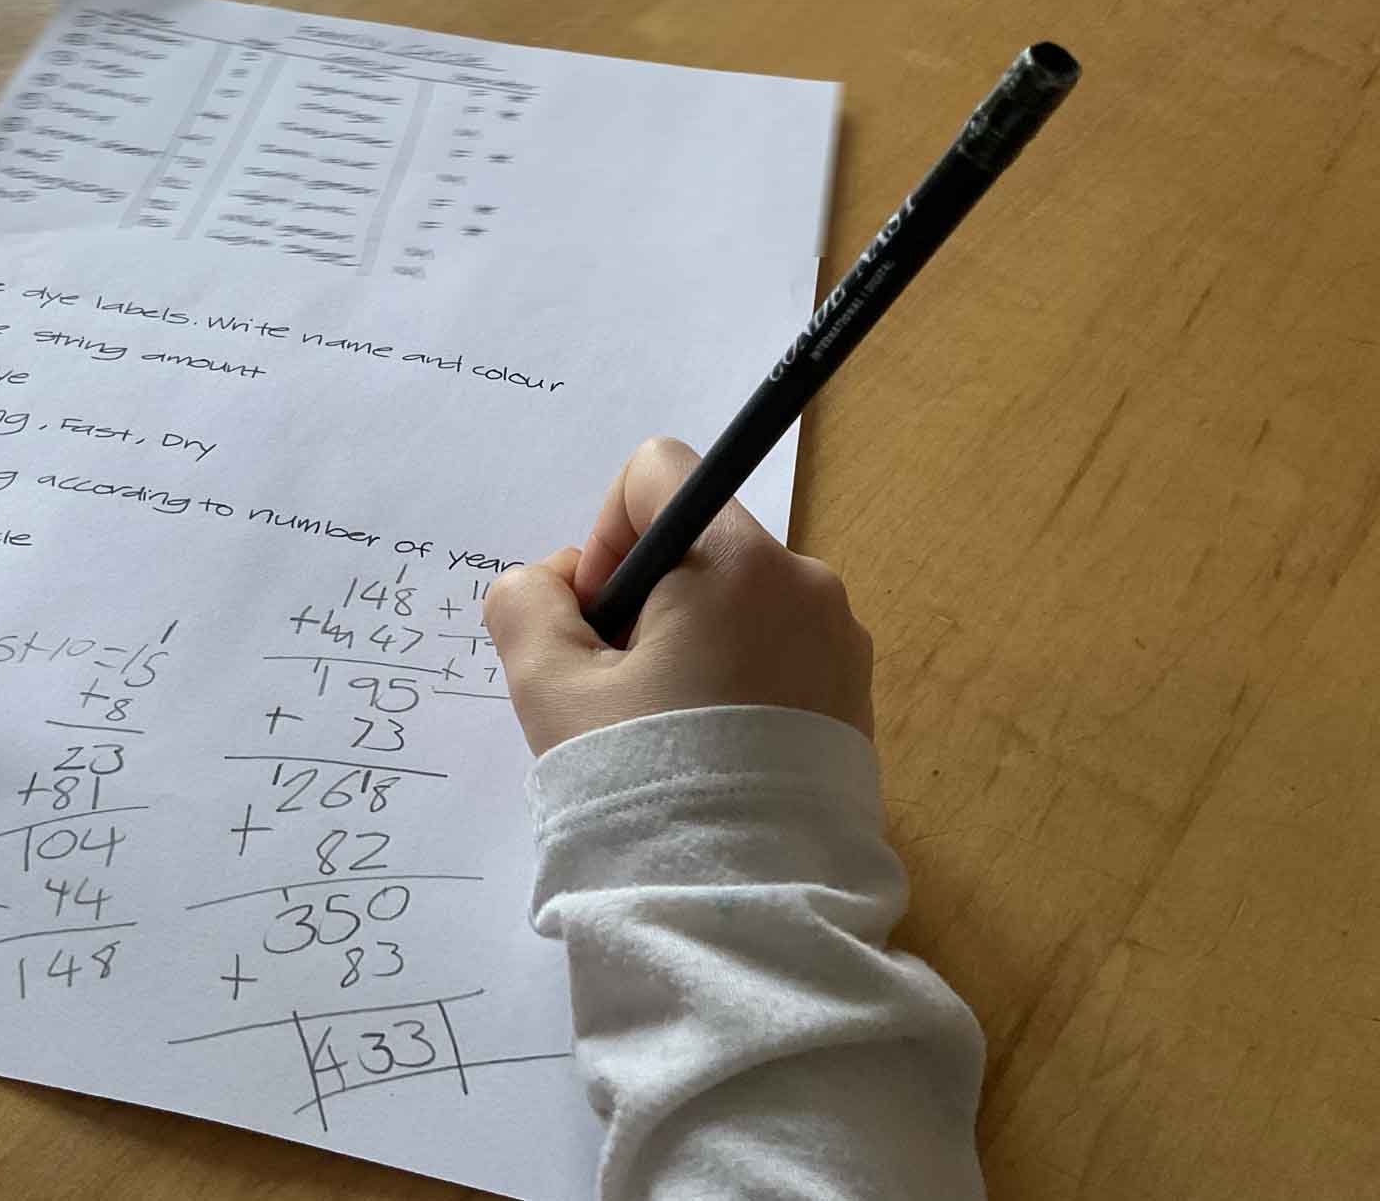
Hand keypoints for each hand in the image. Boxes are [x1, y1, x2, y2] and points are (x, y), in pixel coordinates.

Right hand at [484, 437, 872, 755]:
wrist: (743, 908)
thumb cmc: (641, 780)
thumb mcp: (550, 687)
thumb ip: (525, 604)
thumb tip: (550, 581)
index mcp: (737, 561)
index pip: (657, 473)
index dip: (605, 535)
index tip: (595, 620)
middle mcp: (805, 584)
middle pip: (697, 545)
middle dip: (643, 601)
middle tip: (616, 692)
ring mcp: (840, 642)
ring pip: (736, 603)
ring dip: (686, 644)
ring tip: (662, 734)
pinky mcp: (854, 698)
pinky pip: (776, 653)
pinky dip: (733, 681)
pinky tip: (708, 755)